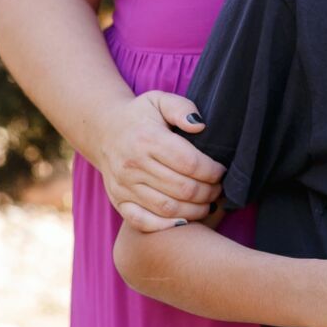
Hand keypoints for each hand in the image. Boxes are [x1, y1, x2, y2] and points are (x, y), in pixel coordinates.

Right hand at [96, 90, 224, 231]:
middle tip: (219, 190)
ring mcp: (124, 186)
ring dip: (194, 211)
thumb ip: (182, 108)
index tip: (222, 171)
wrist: (104, 131)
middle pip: (182, 188)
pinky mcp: (118, 201)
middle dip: (208, 192)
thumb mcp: (159, 100)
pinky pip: (142, 222)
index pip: (189, 162)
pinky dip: (166, 226)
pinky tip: (184, 221)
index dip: (212, 171)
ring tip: (208, 204)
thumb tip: (200, 125)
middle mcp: (133, 164)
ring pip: (167, 208)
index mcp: (147, 138)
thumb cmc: (140, 116)